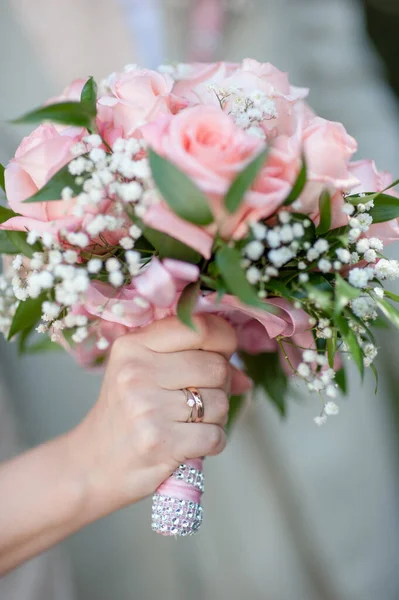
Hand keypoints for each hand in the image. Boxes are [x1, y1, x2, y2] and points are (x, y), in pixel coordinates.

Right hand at [70, 315, 251, 520]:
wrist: (92, 465)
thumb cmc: (126, 415)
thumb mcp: (143, 373)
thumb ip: (192, 360)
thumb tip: (244, 377)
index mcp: (133, 346)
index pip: (199, 327)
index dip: (224, 339)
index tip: (224, 352)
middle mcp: (137, 372)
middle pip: (216, 366)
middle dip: (221, 384)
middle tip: (200, 397)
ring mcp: (146, 407)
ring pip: (220, 402)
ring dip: (216, 416)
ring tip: (190, 422)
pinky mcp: (159, 442)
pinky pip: (216, 435)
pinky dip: (213, 442)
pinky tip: (191, 443)